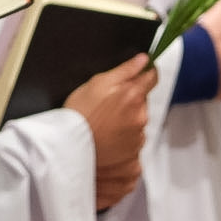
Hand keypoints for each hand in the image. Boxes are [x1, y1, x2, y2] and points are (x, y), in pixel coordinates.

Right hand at [65, 54, 152, 209]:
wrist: (68, 151)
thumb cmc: (78, 115)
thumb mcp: (96, 83)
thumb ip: (124, 70)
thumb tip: (144, 60)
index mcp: (133, 97)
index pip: (151, 78)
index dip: (144, 73)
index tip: (138, 73)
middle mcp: (141, 119)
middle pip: (142, 104)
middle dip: (129, 103)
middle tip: (105, 107)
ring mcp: (138, 141)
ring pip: (137, 126)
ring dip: (125, 124)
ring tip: (101, 127)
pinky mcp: (133, 160)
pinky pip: (132, 147)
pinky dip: (122, 144)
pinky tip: (105, 142)